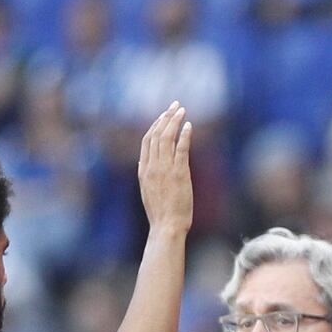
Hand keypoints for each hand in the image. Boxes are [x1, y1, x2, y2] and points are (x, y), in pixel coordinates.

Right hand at [135, 104, 192, 235]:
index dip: (155, 124)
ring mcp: (165, 169)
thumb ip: (145, 174)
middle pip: (156, 134)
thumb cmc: (160, 214)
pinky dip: (184, 135)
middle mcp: (152, 166)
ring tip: (181, 110)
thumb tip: (142, 161)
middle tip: (175, 105)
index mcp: (144, 169)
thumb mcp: (147, 191)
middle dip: (165, 117)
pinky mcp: (179, 173)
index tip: (164, 115)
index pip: (147, 140)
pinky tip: (188, 126)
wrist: (167, 226)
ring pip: (167, 137)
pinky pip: (181, 149)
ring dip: (174, 121)